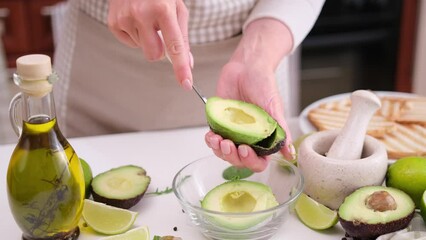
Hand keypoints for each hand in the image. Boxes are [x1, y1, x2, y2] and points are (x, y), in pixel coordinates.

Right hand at [108, 0, 192, 89]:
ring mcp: (124, 18)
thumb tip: (188, 63)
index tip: (186, 83)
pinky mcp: (113, 23)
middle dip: (160, 51)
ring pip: (143, 49)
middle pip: (154, 55)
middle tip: (159, 33)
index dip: (181, 67)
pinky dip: (136, 36)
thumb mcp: (177, 8)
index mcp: (162, 9)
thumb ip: (183, 37)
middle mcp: (141, 14)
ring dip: (147, 39)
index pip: (175, 46)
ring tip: (146, 18)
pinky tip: (135, 20)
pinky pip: (130, 43)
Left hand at [204, 19, 294, 171]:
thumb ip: (281, 132)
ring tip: (217, 139)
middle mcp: (248, 138)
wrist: (247, 66)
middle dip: (231, 156)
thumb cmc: (264, 84)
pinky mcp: (220, 123)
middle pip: (239, 160)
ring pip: (224, 152)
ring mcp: (233, 132)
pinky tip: (210, 135)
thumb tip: (290, 153)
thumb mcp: (275, 108)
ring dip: (219, 150)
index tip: (245, 150)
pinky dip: (211, 140)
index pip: (258, 161)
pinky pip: (213, 139)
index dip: (251, 161)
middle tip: (228, 144)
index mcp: (263, 138)